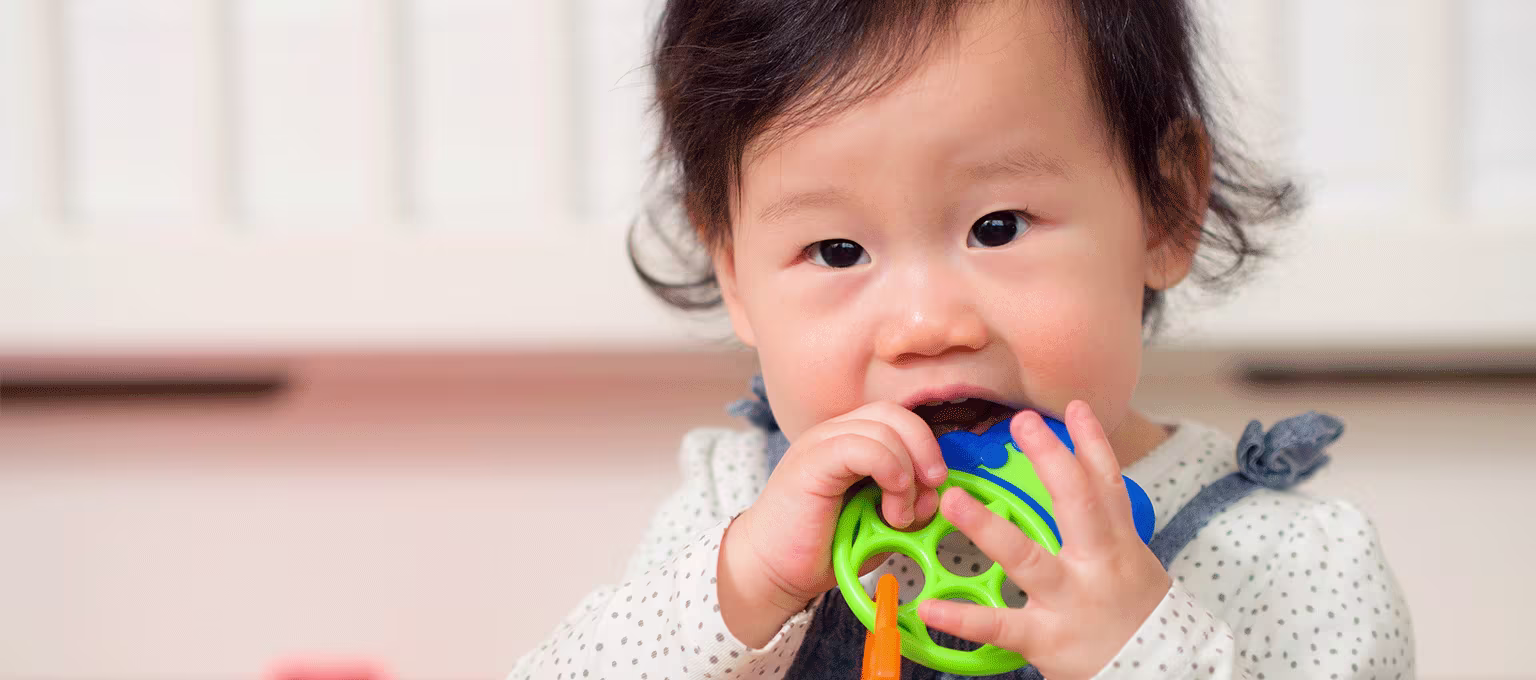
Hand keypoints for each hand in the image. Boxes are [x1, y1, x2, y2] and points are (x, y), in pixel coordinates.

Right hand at [718, 401, 949, 646]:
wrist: (774, 570)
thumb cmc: (824, 548)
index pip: (899, 419)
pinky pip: (861, 446)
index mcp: (851, 442)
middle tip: (931, 488)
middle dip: (925, 449)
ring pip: (883, 427)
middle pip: (895, 413)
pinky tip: (890, 505)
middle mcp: (834, 434)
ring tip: (900, 515)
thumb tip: (936, 492)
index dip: (926, 446)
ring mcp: (820, 443)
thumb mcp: (882, 527)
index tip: (935, 487)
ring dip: (907, 472)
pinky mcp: (811, 462)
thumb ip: (911, 506)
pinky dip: (889, 470)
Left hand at [916, 401, 1170, 679]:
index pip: (1107, 485)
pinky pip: (1000, 625)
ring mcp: (1070, 600)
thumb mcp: (1135, 565)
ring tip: (953, 499)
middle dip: (1051, 459)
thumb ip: (1106, 527)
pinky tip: (929, 606)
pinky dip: (963, 618)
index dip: (1092, 443)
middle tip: (1020, 421)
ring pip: (1027, 557)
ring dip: (987, 526)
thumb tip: (1088, 482)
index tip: (1074, 407)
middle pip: (1076, 502)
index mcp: (1119, 545)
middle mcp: (1097, 565)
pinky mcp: (1048, 638)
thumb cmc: (1140, 619)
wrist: (1159, 675)